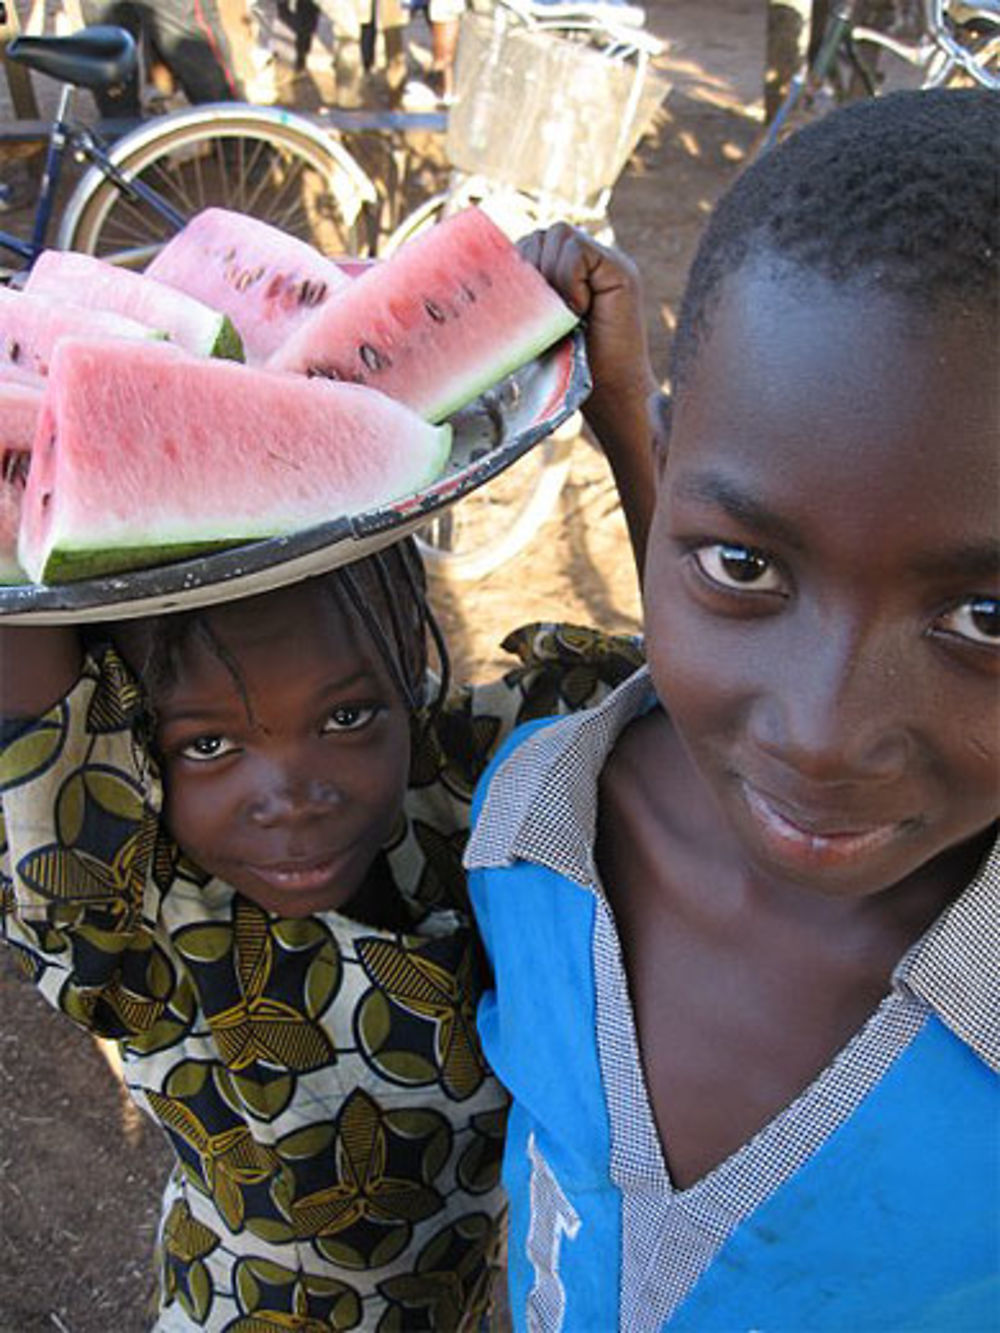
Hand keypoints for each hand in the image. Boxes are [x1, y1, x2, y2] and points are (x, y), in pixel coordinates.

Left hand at [519, 223, 655, 418]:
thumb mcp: (537, 325)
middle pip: (545, 233)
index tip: (524, 304)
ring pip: (559, 234)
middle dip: (533, 267)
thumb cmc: (570, 369)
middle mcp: (592, 262)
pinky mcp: (621, 272)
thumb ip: (525, 295)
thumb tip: (481, 276)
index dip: (522, 265)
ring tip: (562, 311)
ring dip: (550, 273)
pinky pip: (579, 250)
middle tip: (542, 310)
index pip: (536, 242)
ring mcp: (609, 263)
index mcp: (572, 271)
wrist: (610, 395)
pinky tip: (577, 309)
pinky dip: (569, 277)